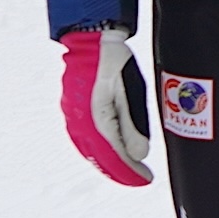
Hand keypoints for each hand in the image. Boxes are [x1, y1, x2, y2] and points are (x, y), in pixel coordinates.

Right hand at [58, 27, 153, 184]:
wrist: (90, 38)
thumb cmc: (113, 61)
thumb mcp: (130, 91)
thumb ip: (132, 125)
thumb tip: (139, 155)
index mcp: (94, 120)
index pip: (114, 157)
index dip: (131, 172)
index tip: (146, 179)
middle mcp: (79, 124)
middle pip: (101, 158)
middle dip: (121, 171)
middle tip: (140, 178)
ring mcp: (73, 118)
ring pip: (91, 151)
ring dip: (109, 163)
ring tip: (128, 169)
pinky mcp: (72, 110)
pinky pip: (85, 140)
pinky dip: (99, 151)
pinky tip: (109, 151)